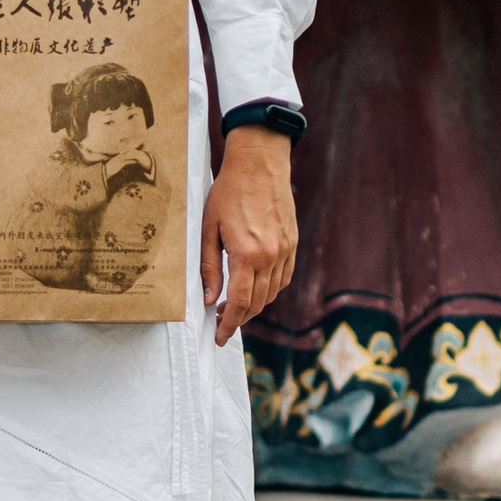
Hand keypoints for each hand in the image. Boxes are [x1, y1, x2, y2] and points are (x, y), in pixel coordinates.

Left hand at [201, 127, 296, 349]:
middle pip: (257, 303)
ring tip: (235, 304)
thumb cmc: (228, 192)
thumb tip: (208, 299)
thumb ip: (208, 267)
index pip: (240, 303)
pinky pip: (283, 277)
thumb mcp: (208, 228)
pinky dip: (270, 289)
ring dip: (255, 305)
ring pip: (272, 293)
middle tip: (221, 321)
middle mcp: (271, 256)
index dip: (229, 324)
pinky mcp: (292, 242)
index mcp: (247, 254)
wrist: (259, 163)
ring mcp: (285, 250)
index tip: (219, 336)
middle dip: (239, 318)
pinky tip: (256, 286)